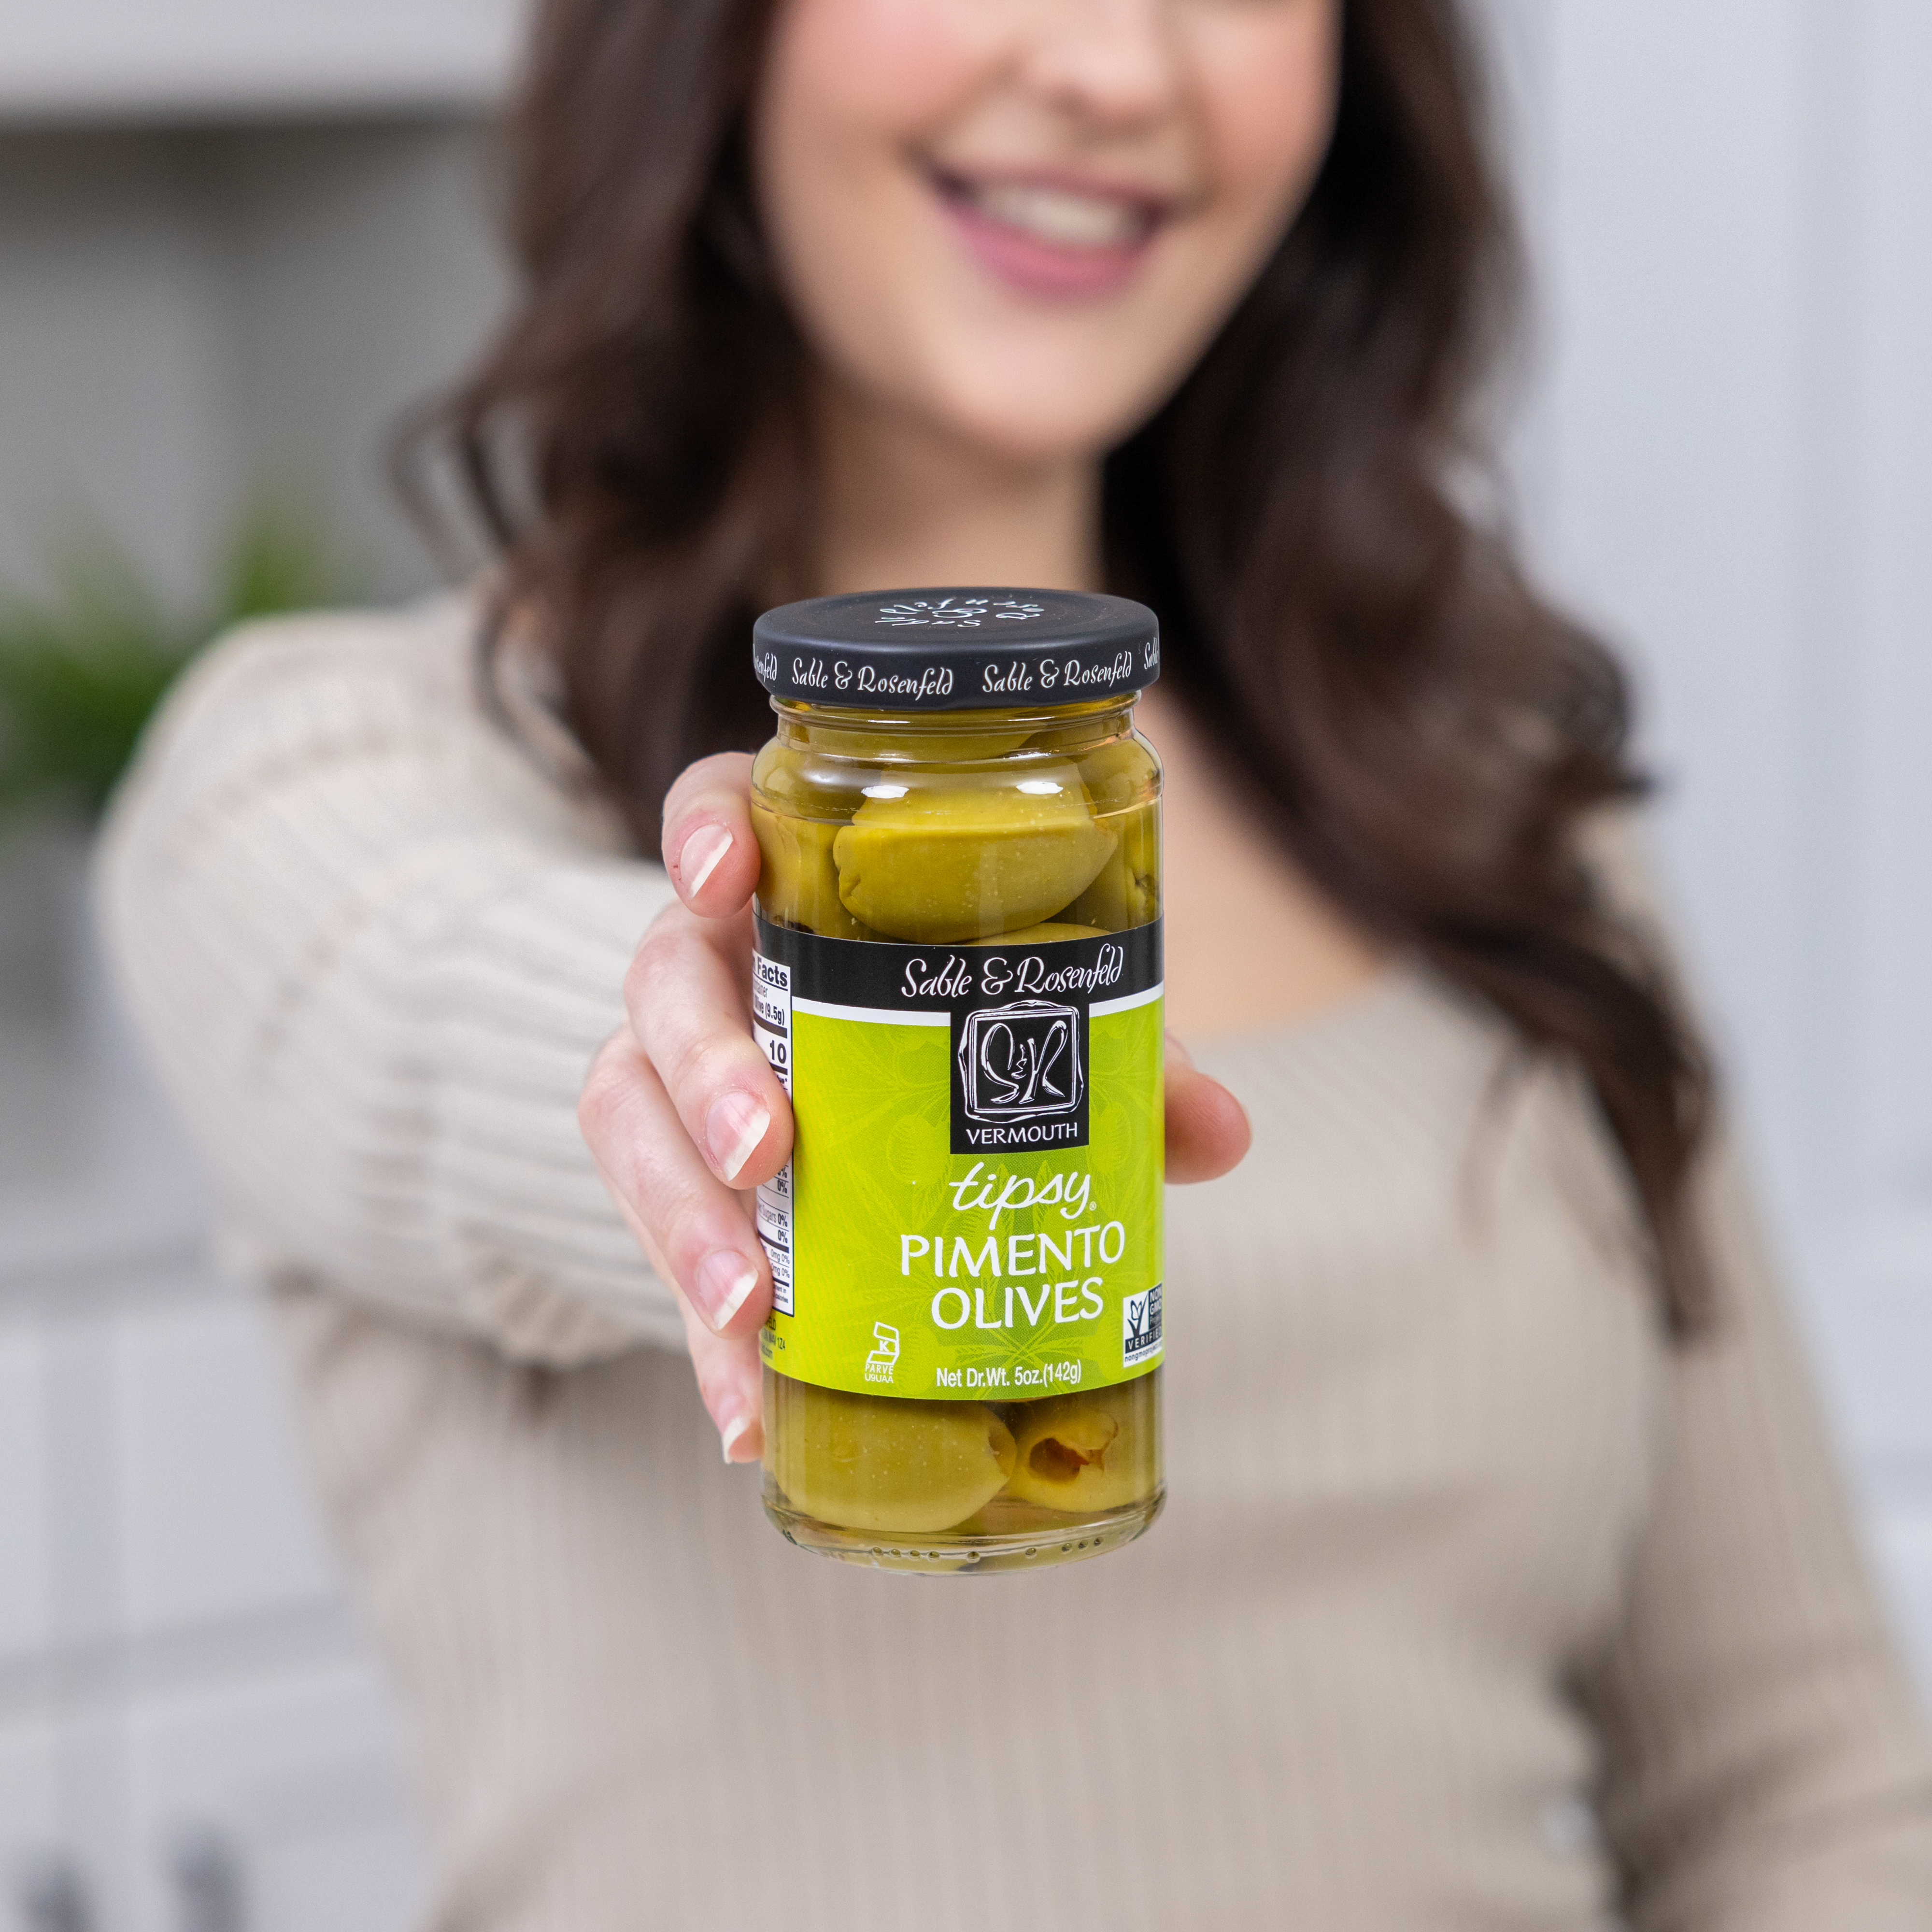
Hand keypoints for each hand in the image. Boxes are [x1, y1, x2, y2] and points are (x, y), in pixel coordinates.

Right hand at [579, 753, 1251, 1464]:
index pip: (714, 812)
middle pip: (665, 985)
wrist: (830, 1094)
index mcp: (784, 887)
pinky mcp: (663, 1184)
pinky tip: (750, 1419)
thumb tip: (1220, 1133)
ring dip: (681, 1217)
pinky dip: (699, 1343)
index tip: (724, 875)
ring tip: (748, 1310)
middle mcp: (705, 963)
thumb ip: (1112, 1059)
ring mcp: (665, 1070)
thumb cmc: (940, 1024)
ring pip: (626, 1117)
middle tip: (767, 1151)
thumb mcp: (1025, 1025)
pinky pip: (652, 1252)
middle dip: (706, 1068)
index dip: (705, 833)